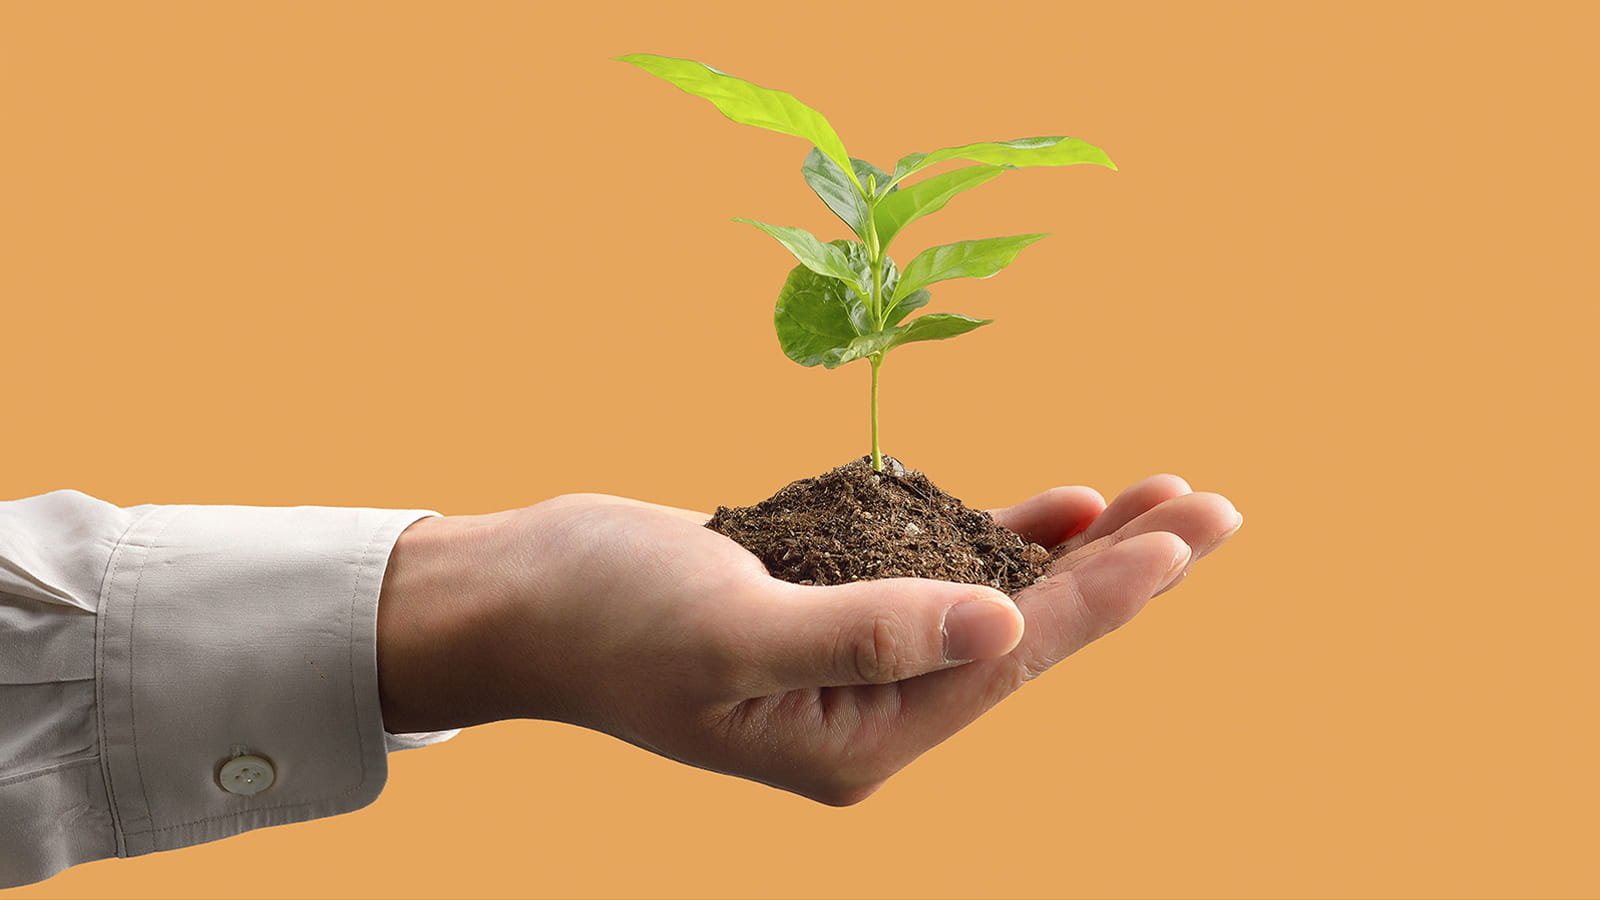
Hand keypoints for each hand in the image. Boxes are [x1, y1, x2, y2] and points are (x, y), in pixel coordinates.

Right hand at [376, 474, 1240, 804]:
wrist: (525, 591)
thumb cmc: (608, 616)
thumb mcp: (733, 629)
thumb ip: (868, 633)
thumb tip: (1004, 630)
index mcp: (857, 742)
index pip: (1007, 662)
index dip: (1103, 597)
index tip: (1186, 536)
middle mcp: (870, 711)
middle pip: (1024, 635)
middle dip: (1120, 573)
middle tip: (1213, 507)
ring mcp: (856, 659)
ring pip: (993, 598)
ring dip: (1076, 550)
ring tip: (1161, 497)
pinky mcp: (835, 603)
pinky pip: (939, 571)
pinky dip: (997, 535)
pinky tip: (1059, 505)